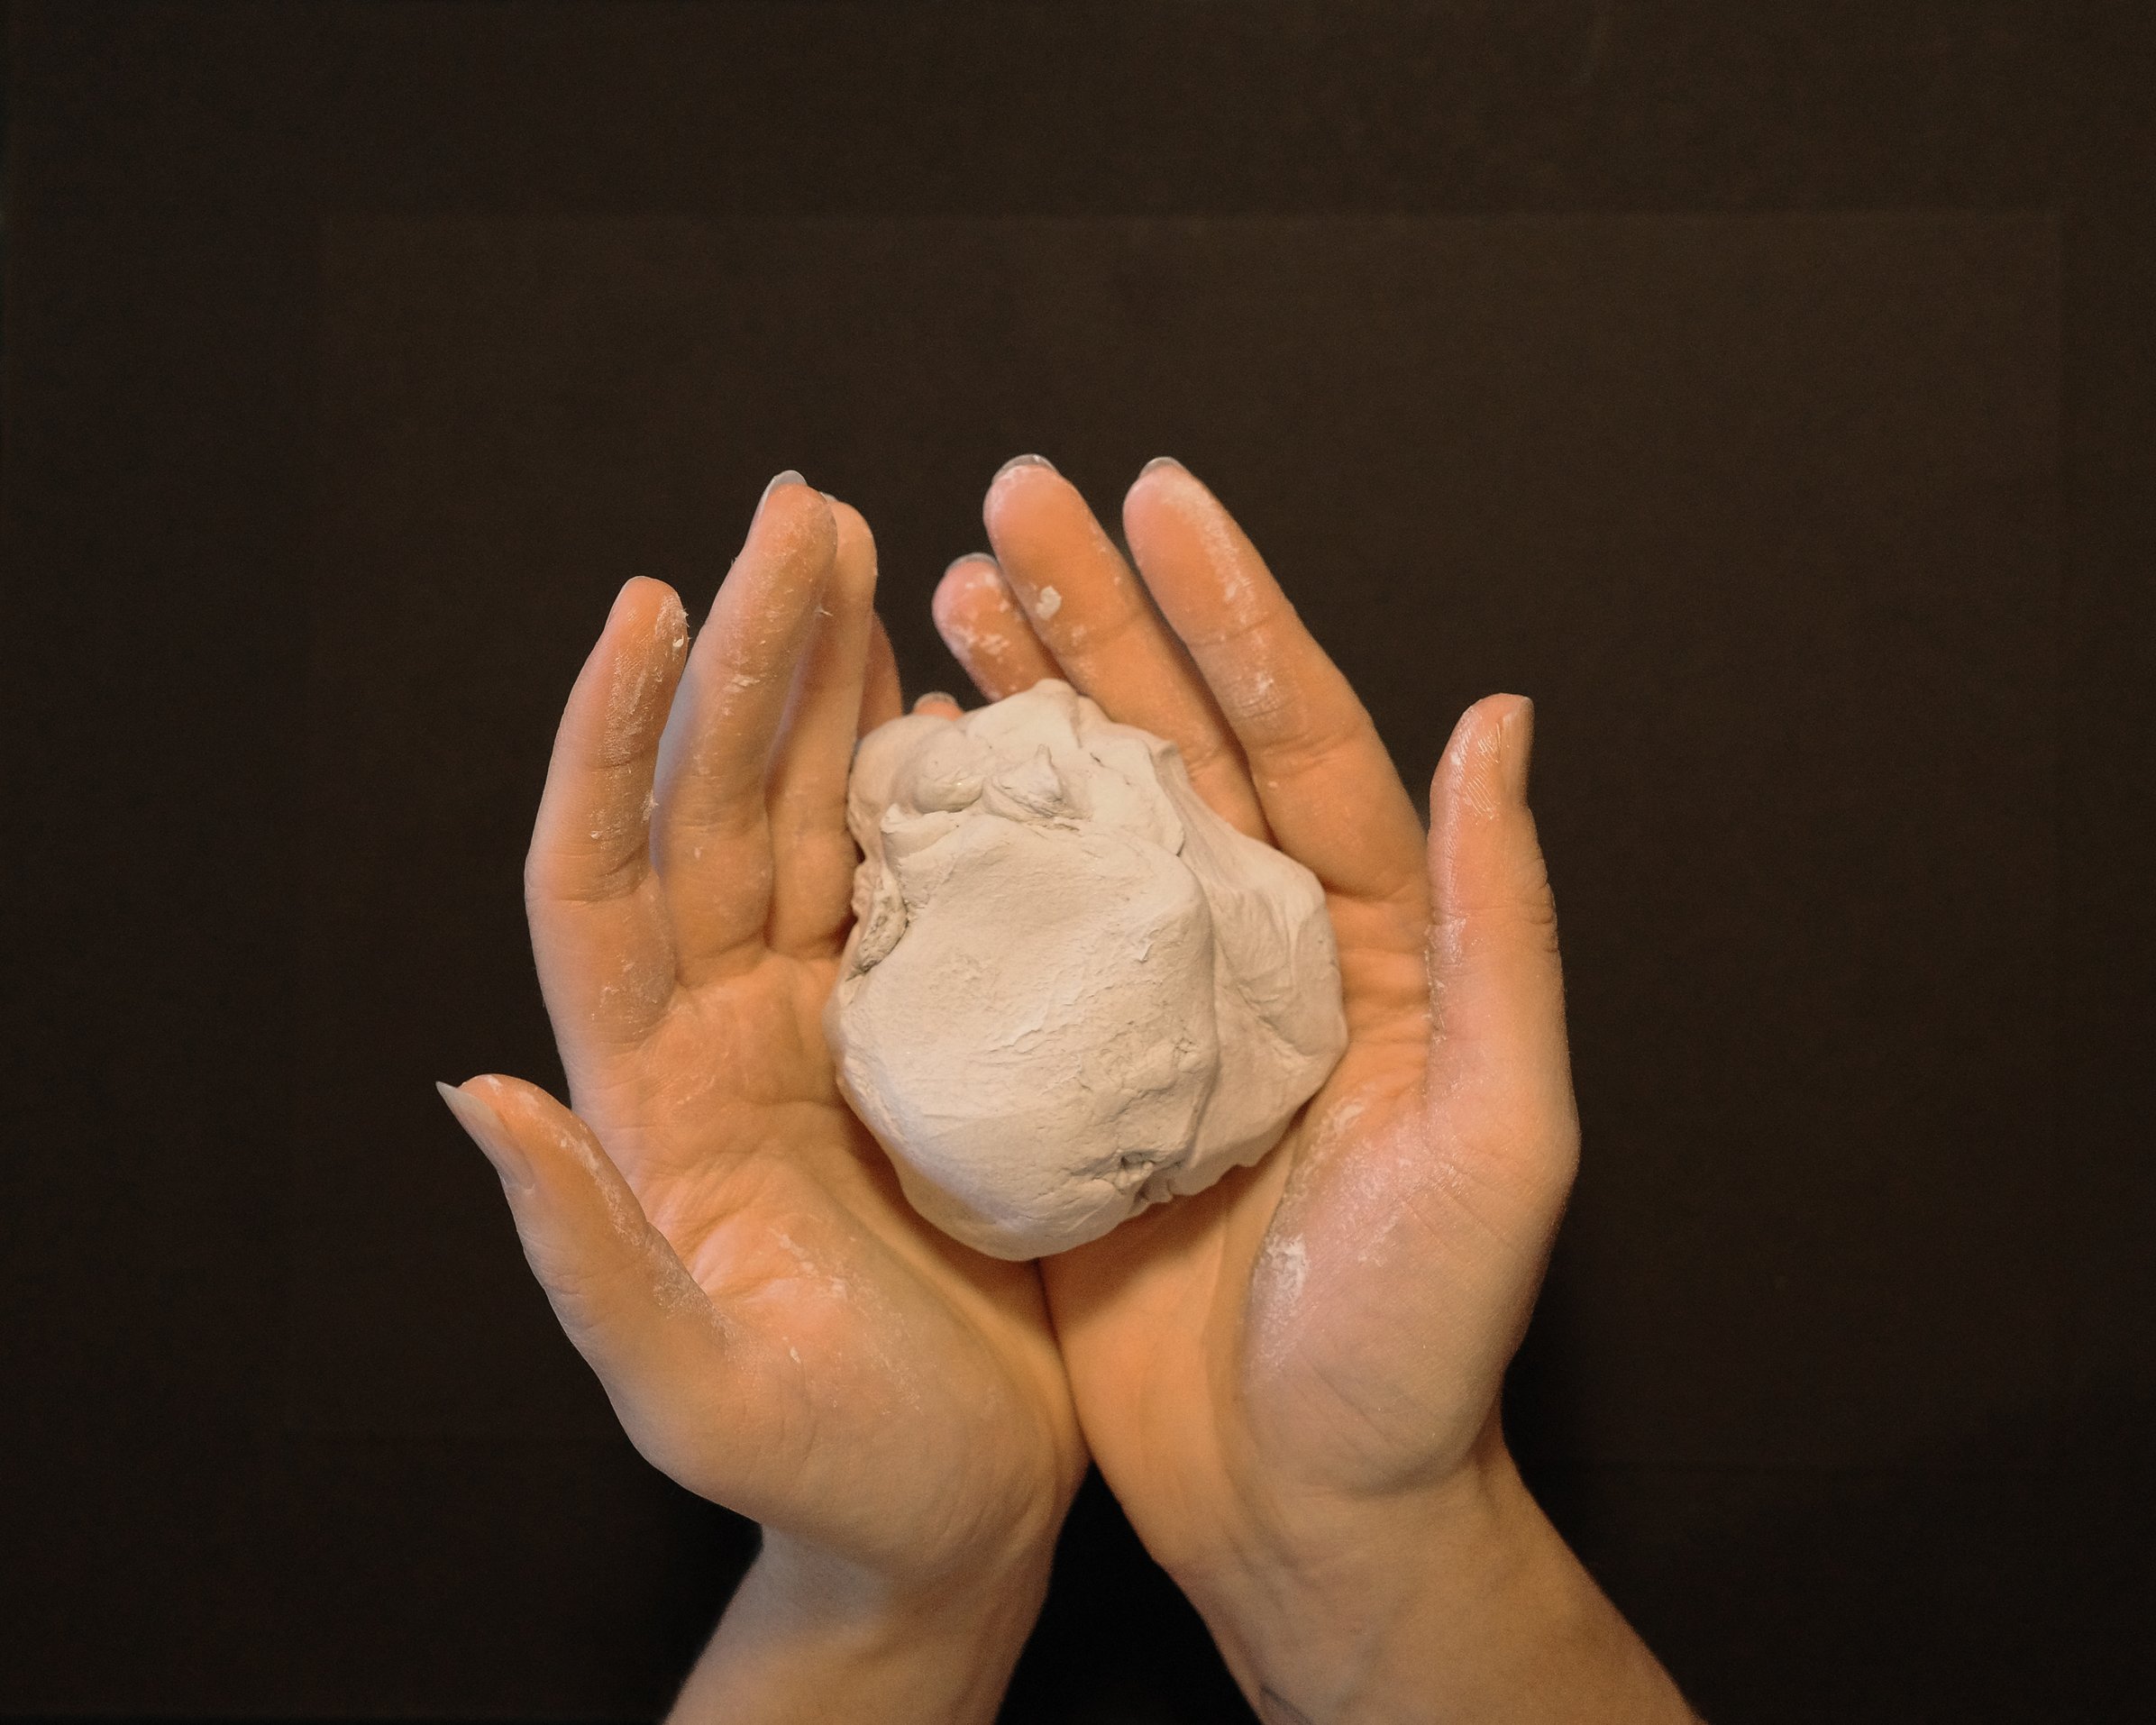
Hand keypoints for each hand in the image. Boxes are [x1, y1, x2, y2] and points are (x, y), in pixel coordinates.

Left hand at [439, 475, 1082, 1722]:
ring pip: (812, 818)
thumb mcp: (692, 1385)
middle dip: (751, 654)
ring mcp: (826, 1026)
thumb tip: (472, 1093)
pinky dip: (927, 782)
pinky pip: (911, 883)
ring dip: (834, 684)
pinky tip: (952, 694)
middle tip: (803, 513)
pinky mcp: (924, 1042)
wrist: (947, 1516)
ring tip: (867, 552)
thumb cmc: (824, 1470)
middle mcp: (727, 1033)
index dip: (612, 741)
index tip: (646, 601)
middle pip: (717, 808)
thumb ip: (584, 1252)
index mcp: (655, 1098)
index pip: (603, 881)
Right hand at [931, 454, 1694, 1721]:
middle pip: (1178, 746)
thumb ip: (1495, 928)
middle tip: (1010, 501)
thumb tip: (1500, 722)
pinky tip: (894, 771)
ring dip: (1022, 704)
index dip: (1231, 614)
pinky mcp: (1070, 1087)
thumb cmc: (1417, 1342)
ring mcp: (1157, 1014)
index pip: (1302, 739)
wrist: (1303, 1505)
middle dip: (1099, 618)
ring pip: (1084, 821)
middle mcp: (1261, 951)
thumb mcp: (1498, 1134)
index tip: (1156, 499)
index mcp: (1370, 943)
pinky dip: (953, 851)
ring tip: (943, 596)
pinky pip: (1006, 943)